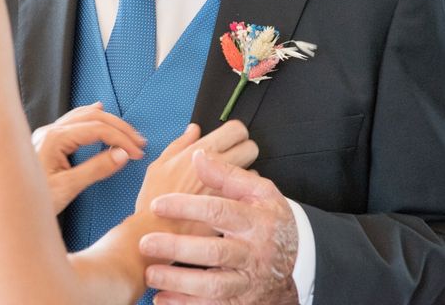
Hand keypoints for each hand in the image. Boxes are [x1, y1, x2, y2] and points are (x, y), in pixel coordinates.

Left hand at [33, 102, 146, 213]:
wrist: (6, 205)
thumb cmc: (30, 200)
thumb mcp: (67, 188)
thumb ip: (96, 169)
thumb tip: (123, 155)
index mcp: (54, 138)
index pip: (97, 130)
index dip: (121, 139)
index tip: (137, 153)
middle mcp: (50, 131)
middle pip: (93, 118)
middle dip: (119, 129)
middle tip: (139, 143)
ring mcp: (46, 134)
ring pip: (84, 116)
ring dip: (108, 122)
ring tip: (127, 132)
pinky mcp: (46, 141)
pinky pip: (73, 120)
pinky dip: (91, 117)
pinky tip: (98, 111)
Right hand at [135, 120, 258, 236]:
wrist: (156, 231)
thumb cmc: (154, 198)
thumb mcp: (160, 164)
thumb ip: (180, 144)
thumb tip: (193, 130)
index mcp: (203, 151)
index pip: (236, 130)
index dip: (234, 133)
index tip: (226, 140)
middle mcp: (221, 166)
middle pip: (251, 148)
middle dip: (244, 151)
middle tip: (229, 160)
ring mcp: (229, 187)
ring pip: (252, 173)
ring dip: (243, 175)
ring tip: (224, 183)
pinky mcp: (231, 208)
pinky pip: (247, 197)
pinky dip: (240, 196)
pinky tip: (224, 201)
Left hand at [140, 151, 298, 304]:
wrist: (298, 260)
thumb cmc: (270, 220)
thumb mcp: (259, 192)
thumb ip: (228, 175)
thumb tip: (198, 155)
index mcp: (256, 221)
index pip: (219, 211)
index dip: (187, 207)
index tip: (158, 205)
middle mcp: (252, 252)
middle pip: (214, 251)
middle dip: (178, 248)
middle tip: (146, 242)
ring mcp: (247, 280)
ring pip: (213, 285)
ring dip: (179, 281)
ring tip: (150, 274)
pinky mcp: (240, 301)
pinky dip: (185, 304)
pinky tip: (161, 299)